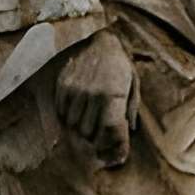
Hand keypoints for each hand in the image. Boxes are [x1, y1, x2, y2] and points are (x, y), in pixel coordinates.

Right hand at [55, 33, 138, 167]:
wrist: (97, 38)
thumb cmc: (119, 63)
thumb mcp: (132, 83)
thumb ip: (131, 108)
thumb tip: (129, 132)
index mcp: (113, 93)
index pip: (111, 131)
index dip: (115, 147)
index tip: (117, 156)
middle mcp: (92, 94)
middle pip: (91, 134)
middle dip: (98, 141)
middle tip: (102, 141)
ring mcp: (75, 90)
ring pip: (74, 126)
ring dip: (82, 130)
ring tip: (90, 123)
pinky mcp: (62, 86)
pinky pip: (62, 114)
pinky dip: (69, 118)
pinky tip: (78, 112)